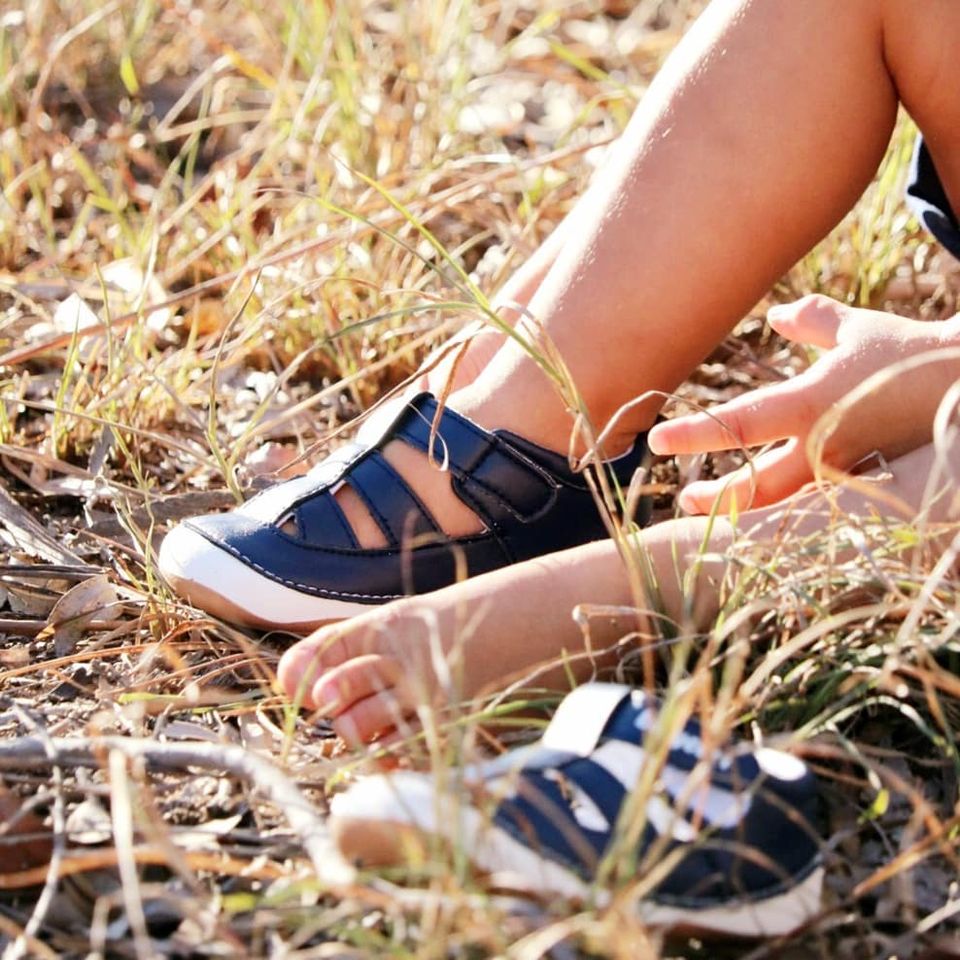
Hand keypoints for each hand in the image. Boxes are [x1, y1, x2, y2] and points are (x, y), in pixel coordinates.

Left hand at [648, 295, 959, 513]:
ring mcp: (846, 476)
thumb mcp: (857, 330)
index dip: (694, 434)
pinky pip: (817, 513)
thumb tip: (778, 316)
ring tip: (711, 512)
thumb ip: (813, 321)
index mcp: (811, 404)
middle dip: (716, 500)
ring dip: (744, 515)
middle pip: (755, 487)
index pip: (738, 424)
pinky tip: (764, 527)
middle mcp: (824, 447)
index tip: (656, 442)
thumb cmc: (909, 354)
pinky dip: (785, 520)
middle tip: (685, 501)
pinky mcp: (867, 491)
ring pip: (784, 510)